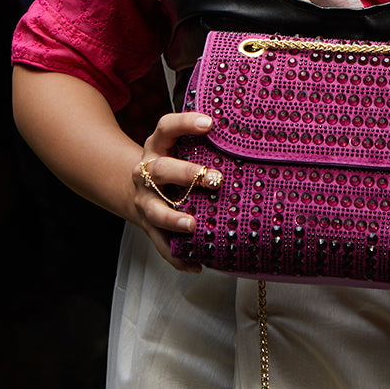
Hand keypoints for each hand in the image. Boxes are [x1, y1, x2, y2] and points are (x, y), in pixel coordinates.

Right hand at [134, 111, 220, 270]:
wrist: (135, 190)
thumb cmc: (172, 165)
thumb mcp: (179, 148)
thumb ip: (206, 145)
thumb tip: (254, 138)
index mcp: (157, 147)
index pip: (166, 128)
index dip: (185, 123)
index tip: (210, 123)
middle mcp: (146, 172)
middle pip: (160, 170)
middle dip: (185, 173)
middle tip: (214, 178)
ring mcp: (146, 201)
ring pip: (155, 210)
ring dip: (173, 218)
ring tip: (192, 225)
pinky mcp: (148, 226)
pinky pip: (161, 244)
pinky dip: (178, 257)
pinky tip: (197, 264)